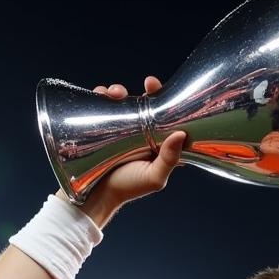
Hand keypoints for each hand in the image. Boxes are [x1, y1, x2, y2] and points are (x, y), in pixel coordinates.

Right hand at [77, 77, 185, 226]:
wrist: (97, 195)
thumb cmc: (128, 188)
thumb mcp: (154, 177)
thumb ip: (170, 158)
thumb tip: (181, 134)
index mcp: (159, 144)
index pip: (168, 119)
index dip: (168, 102)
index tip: (162, 90)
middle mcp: (143, 134)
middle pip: (148, 105)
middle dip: (148, 91)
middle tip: (147, 83)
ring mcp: (123, 130)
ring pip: (125, 102)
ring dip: (120, 91)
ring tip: (114, 94)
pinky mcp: (103, 128)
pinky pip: (103, 106)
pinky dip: (101, 96)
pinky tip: (101, 96)